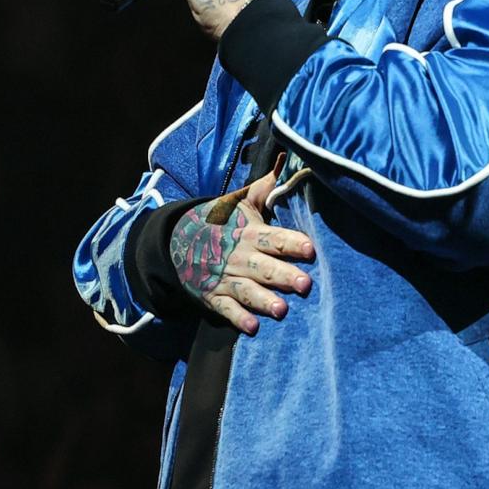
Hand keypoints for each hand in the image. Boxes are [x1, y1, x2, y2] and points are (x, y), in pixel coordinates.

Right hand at [169, 169, 313, 334]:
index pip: (274, 238)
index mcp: (250, 233)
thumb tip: (288, 160)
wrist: (177, 240)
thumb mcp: (240, 203)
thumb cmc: (220, 222)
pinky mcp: (213, 296)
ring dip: (263, 300)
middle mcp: (240, 256)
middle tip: (305, 285)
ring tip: (282, 311)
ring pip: (247, 290)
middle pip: (264, 267)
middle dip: (283, 275)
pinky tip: (252, 328)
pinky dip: (237, 318)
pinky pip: (226, 309)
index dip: (292, 243)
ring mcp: (225, 278)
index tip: (310, 250)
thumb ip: (266, 188)